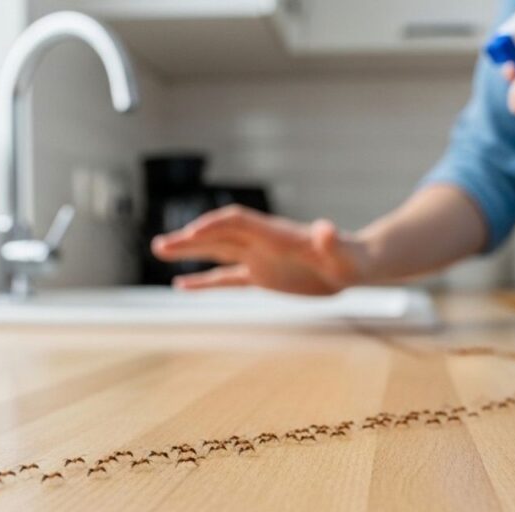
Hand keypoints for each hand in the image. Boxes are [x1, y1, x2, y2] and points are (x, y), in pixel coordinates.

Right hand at [151, 205, 366, 294]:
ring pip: (217, 252)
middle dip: (190, 239)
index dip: (215, 225)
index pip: (238, 223)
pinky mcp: (262, 277)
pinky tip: (182, 285)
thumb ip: (332, 241)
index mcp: (276, 234)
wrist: (354, 265)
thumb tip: (326, 228)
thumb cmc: (351, 258)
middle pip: (219, 235)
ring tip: (160, 250)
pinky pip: (227, 278)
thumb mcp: (343, 252)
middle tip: (161, 244)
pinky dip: (204, 281)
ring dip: (189, 252)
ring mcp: (259, 259)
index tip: (191, 233)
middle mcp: (262, 243)